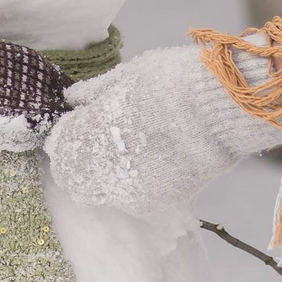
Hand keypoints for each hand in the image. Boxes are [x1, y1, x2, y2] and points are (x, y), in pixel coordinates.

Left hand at [45, 45, 281, 217]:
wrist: (221, 106)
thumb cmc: (172, 80)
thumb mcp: (127, 75)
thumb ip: (94, 94)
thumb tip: (73, 100)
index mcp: (87, 133)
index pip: (59, 148)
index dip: (68, 136)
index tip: (84, 125)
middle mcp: (100, 170)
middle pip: (75, 179)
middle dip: (84, 163)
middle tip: (108, 143)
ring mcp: (127, 193)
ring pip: (103, 194)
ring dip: (111, 177)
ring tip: (138, 152)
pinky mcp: (155, 206)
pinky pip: (133, 199)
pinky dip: (138, 186)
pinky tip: (156, 164)